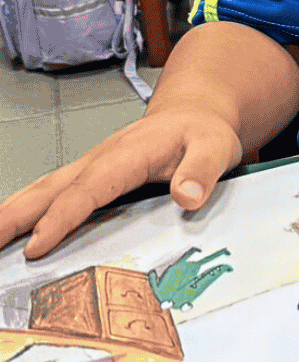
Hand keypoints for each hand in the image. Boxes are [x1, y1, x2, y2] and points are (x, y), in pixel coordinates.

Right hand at [0, 109, 242, 259]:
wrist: (195, 116)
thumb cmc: (202, 134)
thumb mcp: (215, 149)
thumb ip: (202, 173)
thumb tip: (187, 197)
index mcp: (126, 155)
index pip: (87, 190)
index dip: (60, 219)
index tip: (38, 245)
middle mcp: (101, 158)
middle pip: (51, 188)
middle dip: (16, 216)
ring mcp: (94, 165)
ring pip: (46, 189)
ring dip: (15, 212)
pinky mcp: (94, 174)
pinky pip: (57, 192)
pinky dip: (31, 208)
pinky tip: (17, 225)